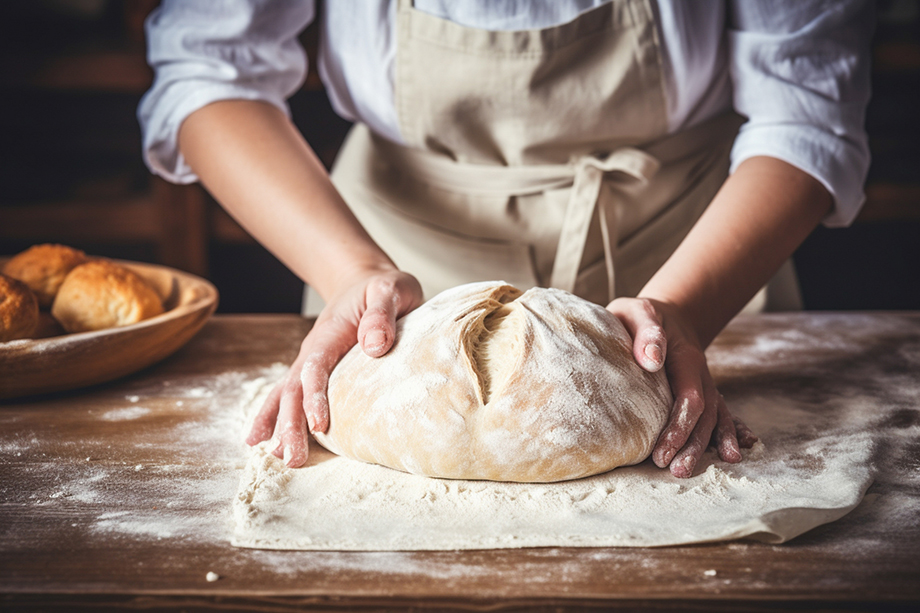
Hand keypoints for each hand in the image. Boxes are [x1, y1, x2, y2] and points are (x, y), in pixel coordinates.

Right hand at [246, 269, 423, 466]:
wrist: (364, 281)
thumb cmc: (382, 288)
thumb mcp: (390, 290)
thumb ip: (382, 314)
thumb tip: (374, 346)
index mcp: (329, 333)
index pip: (316, 368)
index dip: (315, 397)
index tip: (320, 426)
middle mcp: (313, 350)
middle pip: (294, 390)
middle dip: (290, 425)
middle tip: (293, 459)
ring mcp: (310, 362)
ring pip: (287, 397)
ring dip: (282, 427)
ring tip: (279, 458)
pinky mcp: (315, 372)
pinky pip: (291, 396)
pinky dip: (276, 419)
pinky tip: (267, 443)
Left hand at [606, 297, 757, 477]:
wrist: (666, 314)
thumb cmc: (642, 316)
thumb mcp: (637, 312)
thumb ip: (646, 331)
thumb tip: (652, 361)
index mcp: (686, 359)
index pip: (690, 398)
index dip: (679, 427)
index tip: (663, 451)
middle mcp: (701, 375)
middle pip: (704, 415)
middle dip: (692, 445)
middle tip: (677, 471)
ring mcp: (704, 385)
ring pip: (712, 419)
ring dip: (704, 446)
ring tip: (689, 470)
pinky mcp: (701, 392)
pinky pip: (720, 414)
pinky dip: (730, 432)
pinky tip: (733, 452)